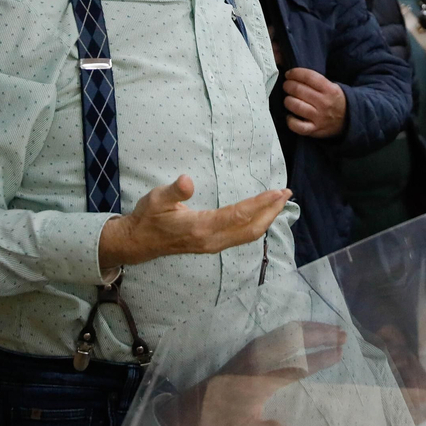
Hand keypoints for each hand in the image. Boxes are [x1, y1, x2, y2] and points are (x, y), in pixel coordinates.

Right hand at [98, 176, 290, 268]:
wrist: (138, 243)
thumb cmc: (148, 218)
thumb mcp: (155, 199)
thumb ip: (173, 191)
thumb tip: (187, 180)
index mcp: (201, 227)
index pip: (238, 215)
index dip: (260, 204)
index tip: (277, 192)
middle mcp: (211, 240)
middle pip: (251, 228)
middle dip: (271, 211)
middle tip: (287, 193)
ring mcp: (213, 245)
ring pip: (248, 235)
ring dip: (267, 219)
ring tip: (280, 202)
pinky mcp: (213, 245)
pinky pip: (242, 237)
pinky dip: (257, 225)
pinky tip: (262, 215)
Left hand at [159, 322, 347, 425]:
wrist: (197, 407)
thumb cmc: (224, 421)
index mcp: (262, 377)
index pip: (299, 364)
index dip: (321, 358)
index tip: (340, 353)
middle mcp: (260, 357)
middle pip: (296, 338)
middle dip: (322, 334)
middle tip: (344, 335)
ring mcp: (255, 349)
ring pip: (289, 331)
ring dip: (312, 328)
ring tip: (333, 331)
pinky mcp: (252, 348)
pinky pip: (280, 332)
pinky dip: (299, 329)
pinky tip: (308, 333)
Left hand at [282, 67, 346, 138]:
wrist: (347, 119)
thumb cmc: (334, 100)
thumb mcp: (332, 86)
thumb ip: (315, 80)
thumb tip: (294, 75)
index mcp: (329, 89)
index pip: (308, 77)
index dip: (295, 73)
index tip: (289, 74)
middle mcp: (324, 103)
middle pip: (298, 90)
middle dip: (288, 86)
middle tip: (286, 86)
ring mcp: (319, 117)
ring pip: (295, 106)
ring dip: (288, 100)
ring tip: (288, 99)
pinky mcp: (314, 129)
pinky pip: (297, 126)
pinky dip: (290, 120)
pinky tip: (290, 116)